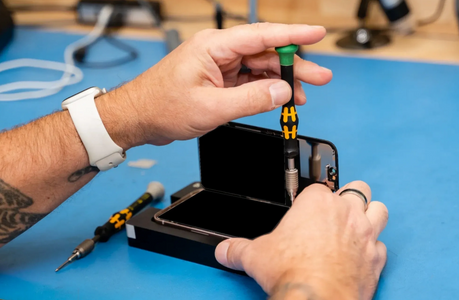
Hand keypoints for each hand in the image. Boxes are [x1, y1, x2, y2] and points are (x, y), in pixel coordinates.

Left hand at [107, 23, 331, 145]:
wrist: (138, 118)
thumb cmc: (161, 106)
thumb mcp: (210, 108)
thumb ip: (250, 100)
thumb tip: (281, 92)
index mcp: (213, 46)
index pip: (261, 35)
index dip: (292, 34)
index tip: (316, 33)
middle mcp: (219, 51)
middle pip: (266, 52)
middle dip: (295, 64)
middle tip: (321, 77)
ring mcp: (219, 65)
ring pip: (260, 67)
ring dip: (282, 81)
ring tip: (302, 96)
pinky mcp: (219, 80)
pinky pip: (250, 80)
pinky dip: (266, 90)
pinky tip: (280, 99)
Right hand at [214, 181, 388, 299]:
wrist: (318, 298)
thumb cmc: (292, 271)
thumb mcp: (255, 255)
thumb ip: (238, 249)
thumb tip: (224, 251)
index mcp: (316, 202)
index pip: (318, 187)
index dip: (312, 198)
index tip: (306, 209)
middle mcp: (345, 212)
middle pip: (357, 188)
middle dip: (349, 196)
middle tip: (336, 210)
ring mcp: (365, 233)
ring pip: (379, 209)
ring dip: (370, 214)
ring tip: (358, 223)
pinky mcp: (376, 257)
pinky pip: (382, 245)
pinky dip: (374, 248)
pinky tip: (363, 254)